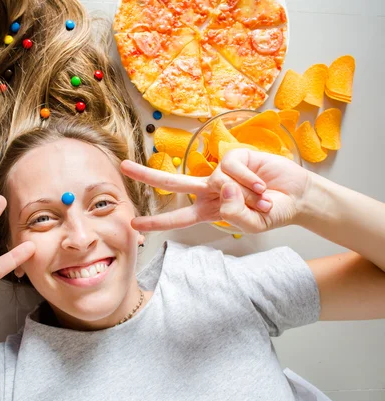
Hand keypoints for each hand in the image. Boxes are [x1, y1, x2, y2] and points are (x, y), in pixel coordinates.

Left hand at [121, 149, 309, 232]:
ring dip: (243, 193)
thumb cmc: (273, 212)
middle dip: (147, 175)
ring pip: (214, 179)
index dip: (157, 222)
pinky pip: (232, 167)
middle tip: (122, 166)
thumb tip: (221, 188)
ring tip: (261, 197)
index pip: (178, 218)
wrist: (298, 196)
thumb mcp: (253, 224)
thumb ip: (234, 214)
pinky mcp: (235, 156)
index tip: (134, 224)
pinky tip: (262, 184)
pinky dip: (249, 179)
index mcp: (210, 210)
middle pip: (173, 182)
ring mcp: (221, 172)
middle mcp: (210, 190)